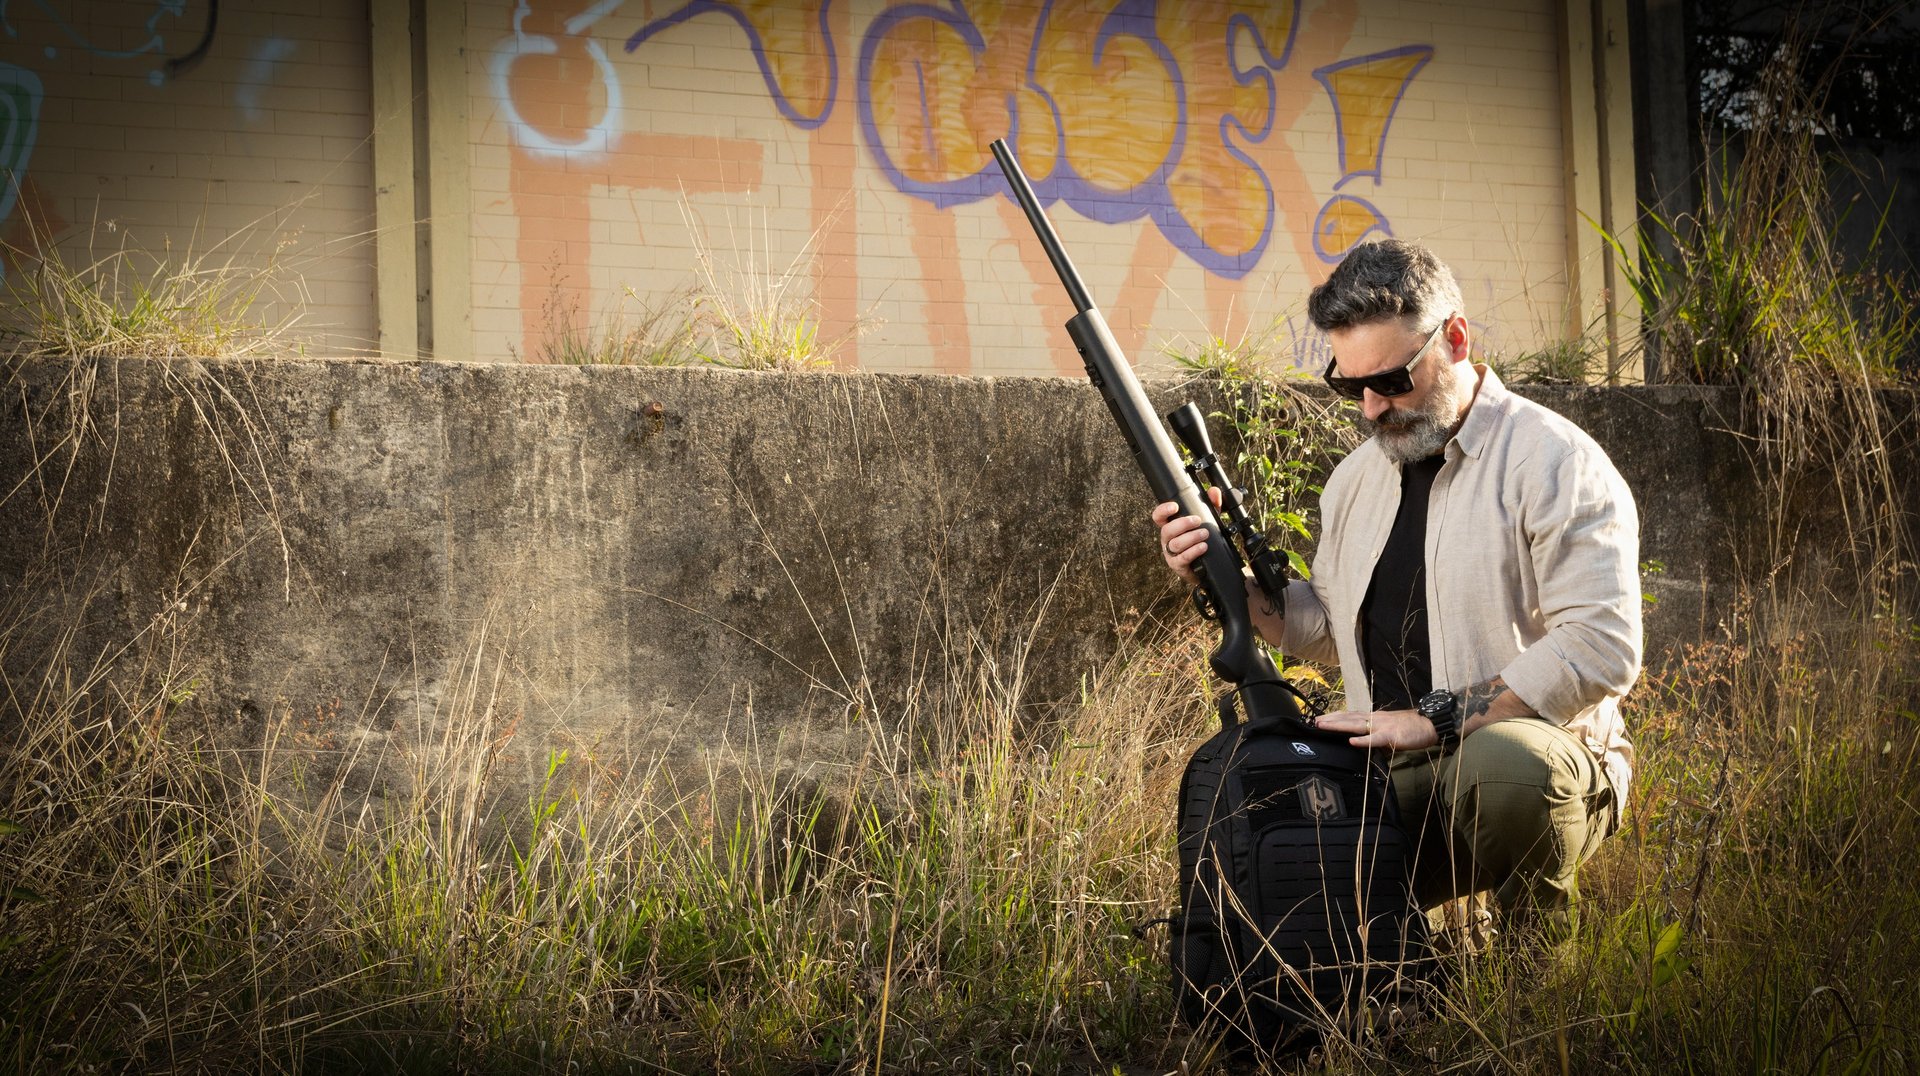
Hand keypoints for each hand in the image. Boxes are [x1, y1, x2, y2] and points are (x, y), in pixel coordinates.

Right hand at [1151, 488, 1222, 584]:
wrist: (1204, 567)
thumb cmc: (1200, 541)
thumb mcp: (1207, 522)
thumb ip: (1211, 506)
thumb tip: (1214, 491)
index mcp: (1170, 527)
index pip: (1159, 517)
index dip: (1163, 511)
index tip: (1175, 506)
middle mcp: (1168, 540)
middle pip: (1167, 530)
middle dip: (1183, 524)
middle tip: (1198, 521)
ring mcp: (1171, 554)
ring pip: (1175, 544)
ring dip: (1191, 538)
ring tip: (1205, 534)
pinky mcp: (1178, 565)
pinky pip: (1182, 558)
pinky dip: (1193, 551)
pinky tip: (1203, 547)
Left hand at [1315, 708, 1437, 752]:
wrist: (1430, 724)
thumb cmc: (1411, 728)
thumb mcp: (1389, 729)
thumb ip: (1376, 734)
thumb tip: (1363, 742)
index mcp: (1375, 718)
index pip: (1351, 715)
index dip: (1336, 716)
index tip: (1320, 717)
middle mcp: (1375, 719)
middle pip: (1349, 718)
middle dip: (1331, 720)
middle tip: (1314, 721)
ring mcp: (1382, 726)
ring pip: (1356, 725)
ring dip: (1339, 725)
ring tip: (1323, 725)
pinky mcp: (1391, 736)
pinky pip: (1375, 739)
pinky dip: (1363, 740)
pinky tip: (1352, 741)